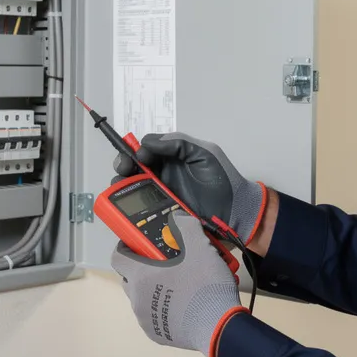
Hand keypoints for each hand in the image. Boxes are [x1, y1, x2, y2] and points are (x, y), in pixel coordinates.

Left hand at [111, 212, 247, 356]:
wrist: (218, 325)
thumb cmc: (205, 285)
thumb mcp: (200, 246)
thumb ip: (185, 225)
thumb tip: (177, 217)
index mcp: (140, 276)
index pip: (117, 256)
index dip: (125, 246)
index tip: (139, 243)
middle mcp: (137, 299)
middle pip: (129, 277)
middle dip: (142, 268)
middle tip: (165, 263)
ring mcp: (145, 319)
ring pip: (142, 298)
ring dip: (153, 289)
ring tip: (178, 284)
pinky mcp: (157, 335)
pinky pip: (154, 316)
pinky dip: (162, 308)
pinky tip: (182, 304)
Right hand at [114, 132, 268, 244]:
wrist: (235, 213)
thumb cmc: (222, 181)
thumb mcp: (204, 154)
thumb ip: (178, 143)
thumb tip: (148, 143)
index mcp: (172, 157)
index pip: (146, 148)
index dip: (138, 150)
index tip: (140, 156)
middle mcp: (163, 174)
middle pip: (134, 166)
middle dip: (123, 165)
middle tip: (123, 169)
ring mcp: (160, 194)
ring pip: (133, 186)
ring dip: (123, 183)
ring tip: (121, 186)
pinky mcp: (160, 213)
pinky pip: (140, 207)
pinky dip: (129, 204)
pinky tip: (125, 203)